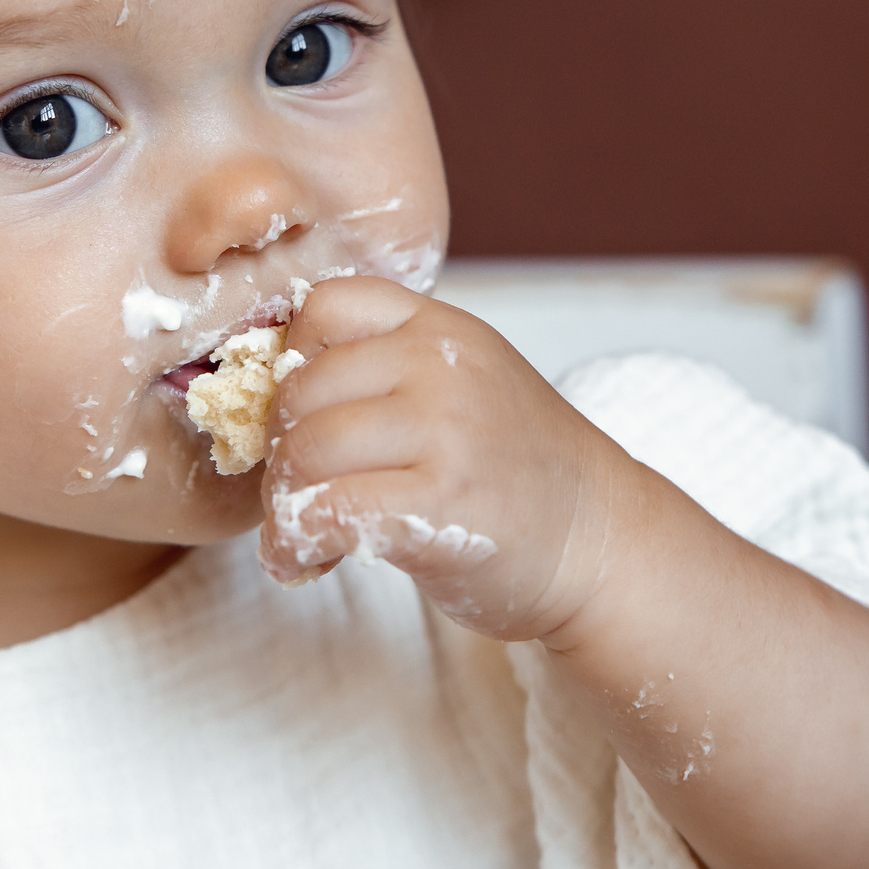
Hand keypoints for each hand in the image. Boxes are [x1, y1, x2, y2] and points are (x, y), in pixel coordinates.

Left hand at [258, 276, 642, 639]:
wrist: (600, 542)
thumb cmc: (517, 472)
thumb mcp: (464, 384)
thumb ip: (388, 371)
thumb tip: (268, 393)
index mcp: (442, 328)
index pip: (324, 306)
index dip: (292, 361)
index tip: (302, 415)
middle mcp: (442, 368)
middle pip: (300, 391)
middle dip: (281, 451)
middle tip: (298, 493)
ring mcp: (446, 433)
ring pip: (305, 454)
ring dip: (282, 505)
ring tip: (299, 534)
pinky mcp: (440, 504)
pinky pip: (326, 513)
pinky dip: (294, 545)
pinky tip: (303, 561)